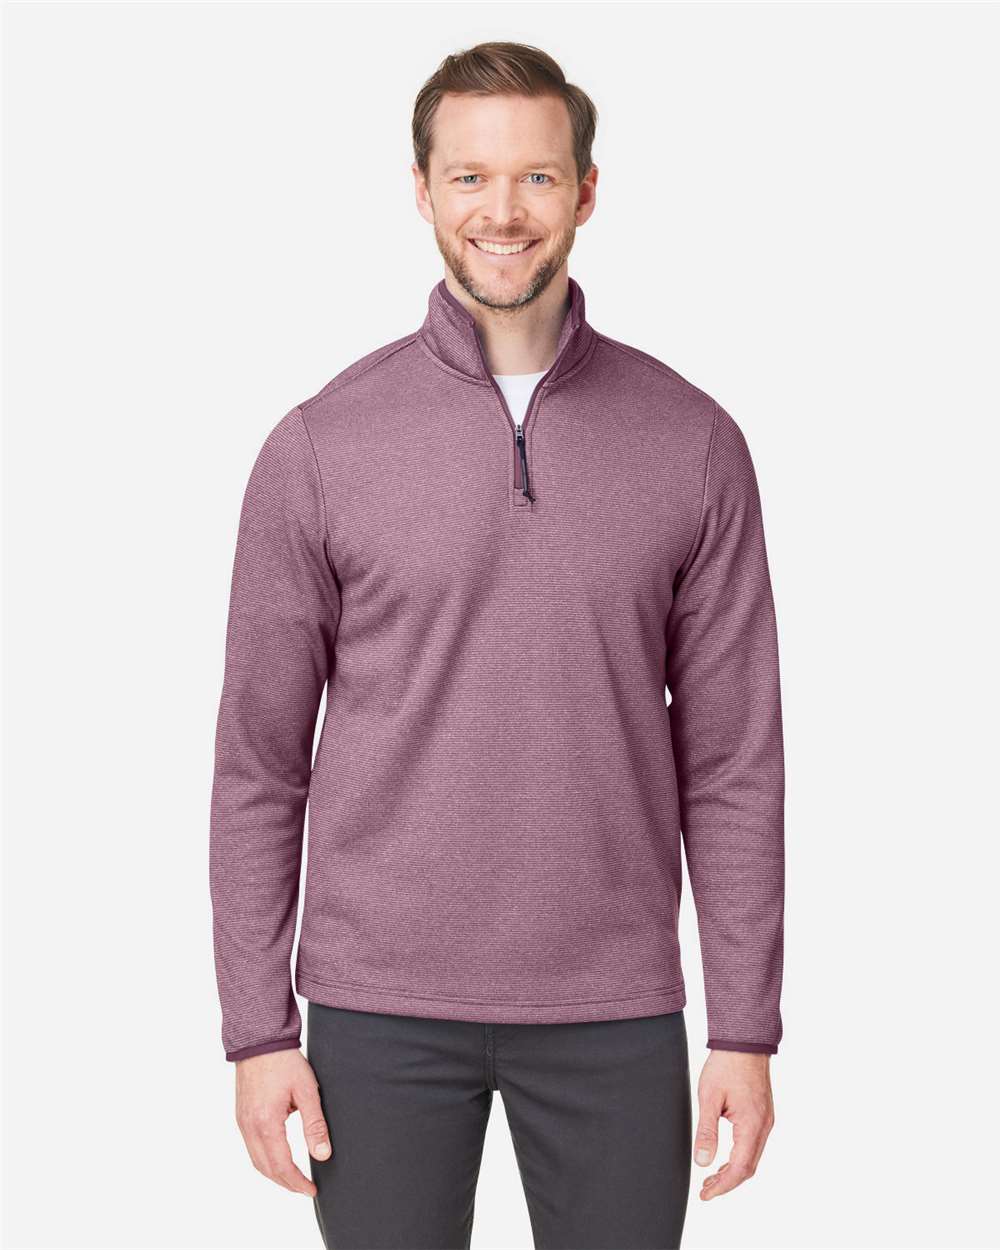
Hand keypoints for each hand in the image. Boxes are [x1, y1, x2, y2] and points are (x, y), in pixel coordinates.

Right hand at [234, 1047, 331, 1195]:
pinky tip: (278, 1157)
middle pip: (266, 1169)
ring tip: (294, 1178)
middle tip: (305, 1188)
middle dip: (286, 1183)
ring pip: (256, 1160)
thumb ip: (315, 1124)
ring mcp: (242, 1122)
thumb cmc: (285, 1061)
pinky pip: (250, 1147)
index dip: (297, 1182)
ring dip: (274, 1173)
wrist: (260, 1039)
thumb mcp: (307, 1090)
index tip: (312, 1190)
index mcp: (266, 1123)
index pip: (282, 1166)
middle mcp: (249, 1127)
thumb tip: (322, 1155)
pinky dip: (265, 1159)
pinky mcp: (241, 1115)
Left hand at [693, 1049, 774, 1200]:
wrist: (744, 1042)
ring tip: (712, 1177)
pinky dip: (740, 1156)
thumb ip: (706, 1131)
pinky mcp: (763, 1114)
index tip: (705, 1195)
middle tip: (706, 1189)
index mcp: (752, 1125)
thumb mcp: (709, 1098)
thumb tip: (702, 1162)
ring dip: (734, 1171)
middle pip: (748, 1168)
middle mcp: (764, 1126)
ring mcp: (766, 1120)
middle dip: (727, 1182)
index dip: (722, 1186)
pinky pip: (754, 1144)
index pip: (739, 1169)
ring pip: (752, 1157)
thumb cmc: (726, 1065)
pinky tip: (725, 1156)